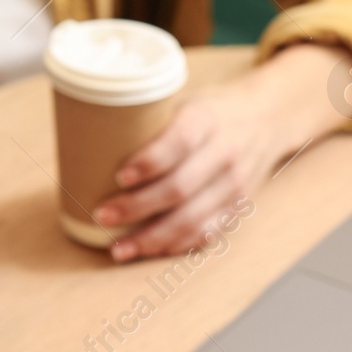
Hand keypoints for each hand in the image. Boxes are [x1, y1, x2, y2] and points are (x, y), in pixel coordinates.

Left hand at [95, 42, 351, 260]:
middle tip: (103, 215)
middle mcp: (224, 154)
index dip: (149, 161)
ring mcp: (234, 185)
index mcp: (206, 120)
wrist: (268, 117)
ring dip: (153, 238)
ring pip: (193, 218)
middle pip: (180, 188)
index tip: (119, 176)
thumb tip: (83, 136)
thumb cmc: (211, 109)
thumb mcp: (183, 100)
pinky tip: (150, 251)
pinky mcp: (238, 207)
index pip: (179, 142)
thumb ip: (147, 121)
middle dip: (138, 207)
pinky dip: (177, 245)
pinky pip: (207, 233)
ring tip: (119, 248)